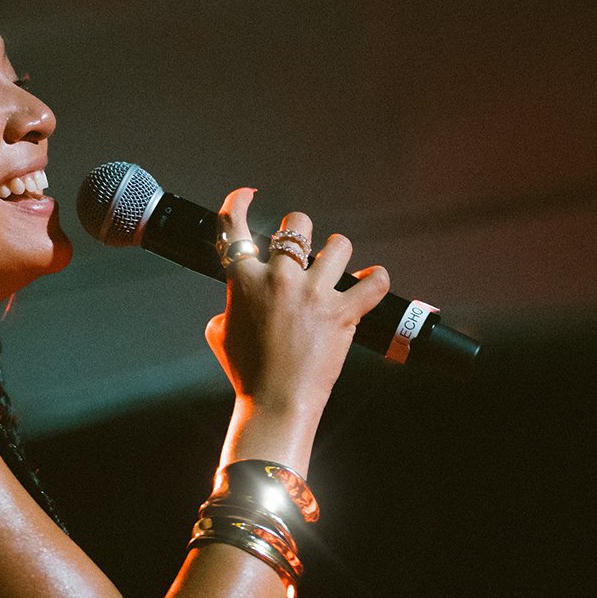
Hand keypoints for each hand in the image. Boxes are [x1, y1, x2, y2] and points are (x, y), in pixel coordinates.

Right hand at [204, 189, 389, 421]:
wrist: (276, 403)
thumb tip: (235, 303)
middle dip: (300, 232)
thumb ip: (228, 307)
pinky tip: (372, 279)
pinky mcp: (343, 313)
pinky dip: (376, 279)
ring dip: (337, 251)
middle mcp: (279, 279)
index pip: (236, 226)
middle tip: (303, 249)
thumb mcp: (220, 334)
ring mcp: (313, 294)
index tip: (248, 195)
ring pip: (338, 245)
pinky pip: (373, 282)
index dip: (240, 202)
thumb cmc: (246, 373)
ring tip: (336, 264)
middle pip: (297, 226)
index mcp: (244, 280)